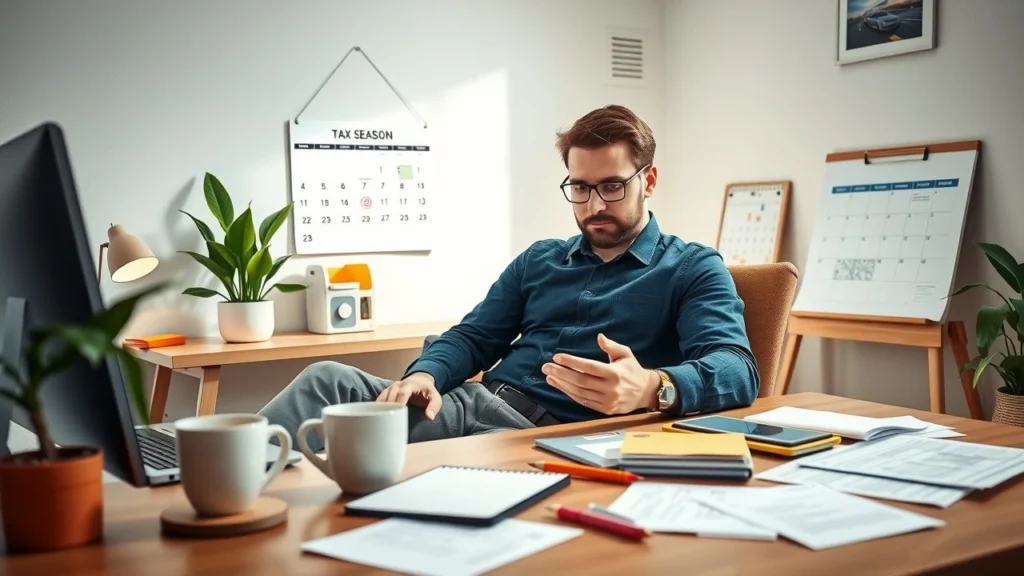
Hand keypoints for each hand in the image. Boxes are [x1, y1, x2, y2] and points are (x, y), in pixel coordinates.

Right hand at [377, 372, 441, 419]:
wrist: (420, 380)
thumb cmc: (428, 391)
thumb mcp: (436, 398)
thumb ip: (434, 407)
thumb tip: (430, 417)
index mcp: (410, 385)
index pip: (403, 393)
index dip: (399, 403)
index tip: (396, 415)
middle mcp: (398, 385)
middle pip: (391, 397)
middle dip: (388, 409)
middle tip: (388, 423)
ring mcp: (391, 388)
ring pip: (383, 398)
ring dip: (381, 410)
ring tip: (381, 423)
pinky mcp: (386, 392)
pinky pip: (379, 400)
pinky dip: (377, 408)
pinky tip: (377, 418)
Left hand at [541, 333, 659, 414]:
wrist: (646, 393)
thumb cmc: (633, 370)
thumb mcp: (625, 354)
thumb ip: (611, 346)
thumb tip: (599, 337)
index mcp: (615, 373)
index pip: (589, 366)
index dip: (572, 362)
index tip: (557, 356)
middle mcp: (610, 388)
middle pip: (581, 381)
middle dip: (561, 373)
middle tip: (547, 367)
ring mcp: (607, 401)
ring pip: (580, 393)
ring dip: (562, 385)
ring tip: (549, 377)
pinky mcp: (604, 409)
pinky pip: (583, 401)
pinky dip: (570, 394)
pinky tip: (560, 386)